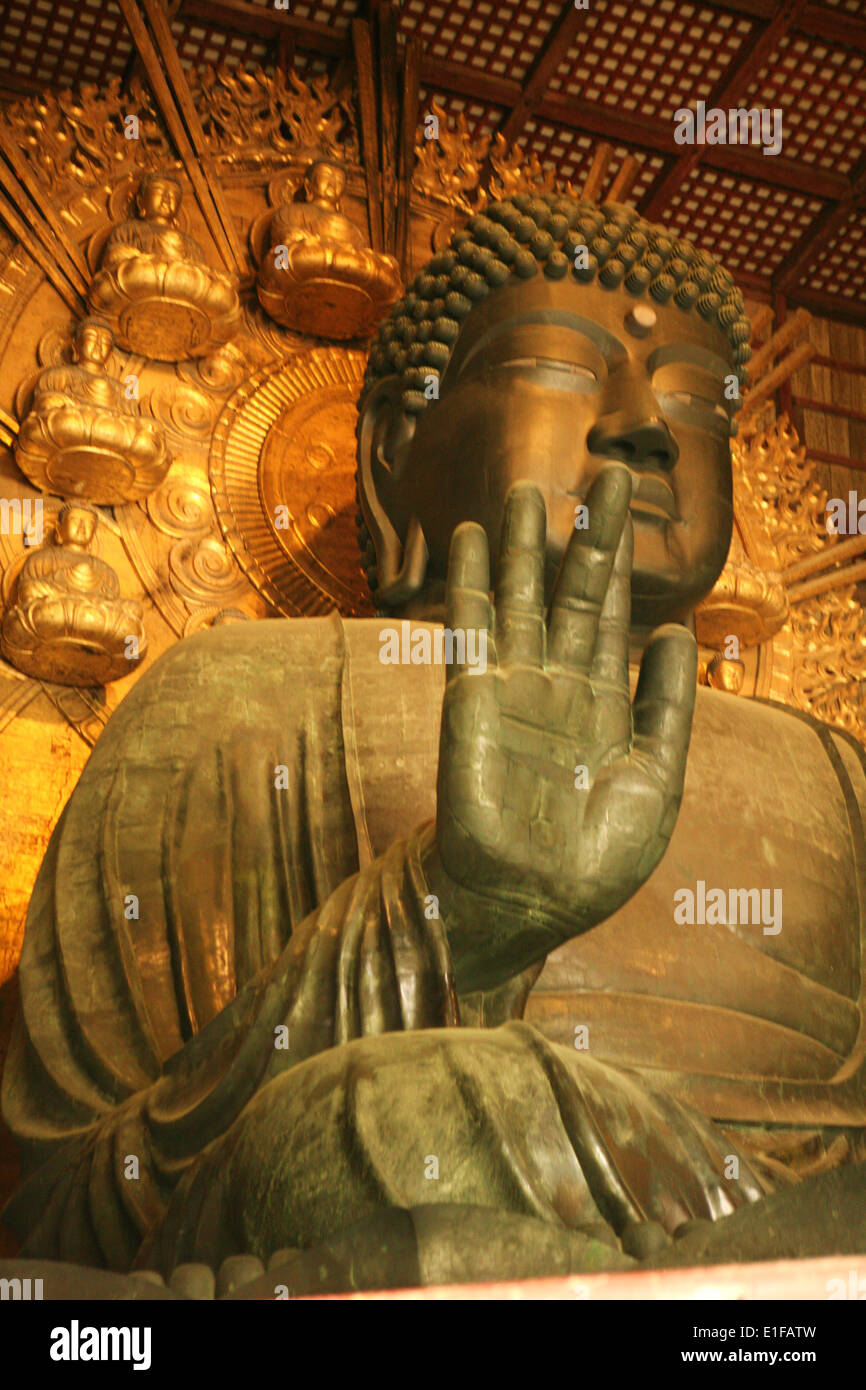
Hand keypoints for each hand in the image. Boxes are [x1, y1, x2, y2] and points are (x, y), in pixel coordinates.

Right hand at [434, 463, 697, 967]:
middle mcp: (557, 685)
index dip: (621, 558)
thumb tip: (679, 630)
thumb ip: (668, 705)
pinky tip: (469, 539)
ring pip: (519, 600)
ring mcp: (512, 689)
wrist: (528, 903)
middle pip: (573, 593)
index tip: (630, 504)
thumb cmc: (596, 859)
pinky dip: (470, 583)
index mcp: (604, 702)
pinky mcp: (470, 701)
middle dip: (588, 535)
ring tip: (527, 490)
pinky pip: (471, 631)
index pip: (614, 614)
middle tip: (605, 473)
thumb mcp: (656, 780)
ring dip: (521, 546)